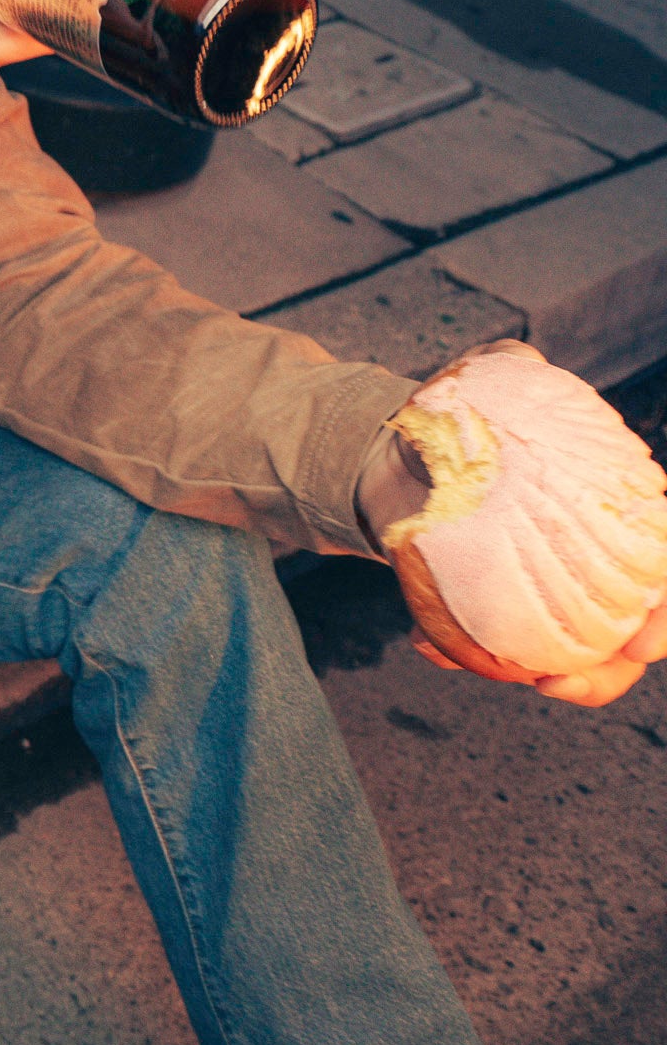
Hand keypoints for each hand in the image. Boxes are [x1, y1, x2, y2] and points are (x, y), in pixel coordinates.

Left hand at [373, 340, 666, 705]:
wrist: (405, 449)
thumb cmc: (473, 421)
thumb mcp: (495, 382)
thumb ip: (515, 369)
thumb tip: (522, 361)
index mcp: (612, 522)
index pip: (658, 580)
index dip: (662, 621)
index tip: (639, 643)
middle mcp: (589, 571)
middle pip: (621, 643)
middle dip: (601, 676)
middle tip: (554, 683)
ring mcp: (541, 598)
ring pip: (560, 661)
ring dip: (532, 676)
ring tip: (502, 675)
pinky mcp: (485, 610)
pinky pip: (482, 648)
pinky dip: (459, 654)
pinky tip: (426, 645)